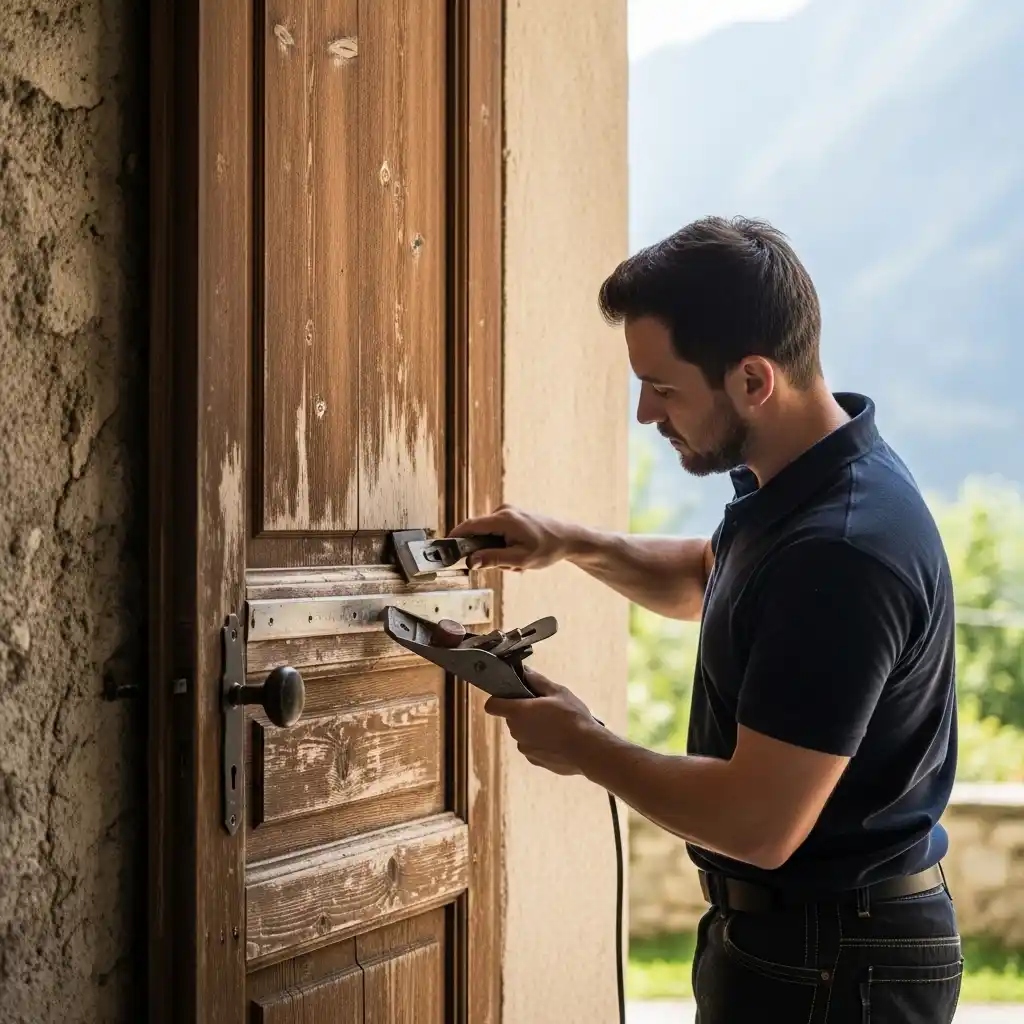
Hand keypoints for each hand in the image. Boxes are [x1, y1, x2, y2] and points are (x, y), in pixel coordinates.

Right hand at [449, 505, 573, 571]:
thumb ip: (493, 559)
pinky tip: (520, 553)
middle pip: (479, 534)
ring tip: (519, 560)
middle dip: (488, 553)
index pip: (469, 526)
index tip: (444, 549)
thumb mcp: (520, 559)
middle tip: (508, 566)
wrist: (569, 537)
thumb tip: (470, 561)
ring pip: (489, 537)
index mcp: (503, 519)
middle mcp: (503, 511)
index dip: (454, 537)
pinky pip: (497, 534)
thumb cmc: (548, 548)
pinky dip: (504, 547)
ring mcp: (507, 513)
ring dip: (499, 552)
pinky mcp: (511, 517)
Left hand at [484, 667, 597, 774]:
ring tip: (556, 726)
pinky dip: (541, 743)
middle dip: (524, 712)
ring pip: (523, 733)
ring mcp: (524, 748)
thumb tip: (524, 671)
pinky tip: (559, 741)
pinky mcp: (534, 761)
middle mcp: (516, 731)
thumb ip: (537, 680)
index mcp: (518, 712)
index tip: (513, 696)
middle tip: (545, 708)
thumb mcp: (558, 692)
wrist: (588, 750)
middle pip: (512, 718)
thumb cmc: (572, 717)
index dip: (499, 699)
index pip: (492, 705)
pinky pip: (532, 747)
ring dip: (533, 728)